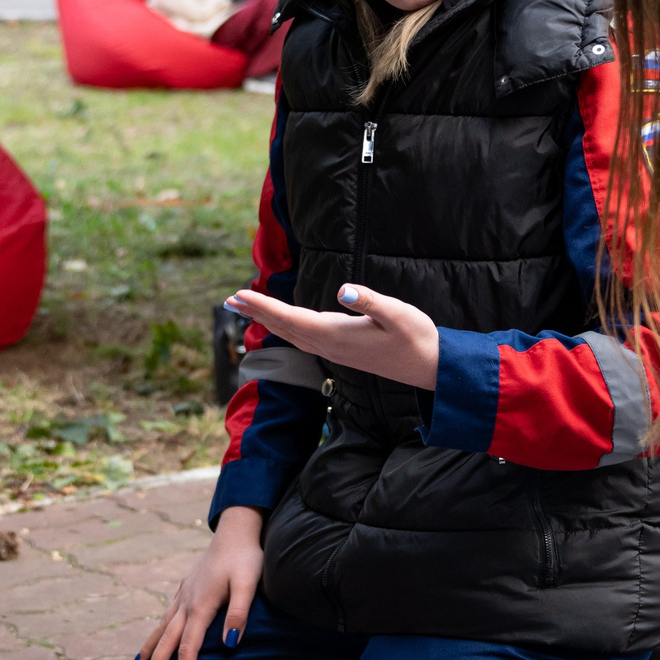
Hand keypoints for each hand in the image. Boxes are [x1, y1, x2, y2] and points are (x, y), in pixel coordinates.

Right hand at [138, 503, 262, 659]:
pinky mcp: (187, 587)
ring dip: (151, 648)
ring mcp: (184, 594)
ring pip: (163, 626)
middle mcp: (187, 602)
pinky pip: (168, 614)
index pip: (188, 647)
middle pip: (168, 641)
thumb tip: (228, 644)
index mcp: (200, 606)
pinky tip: (158, 634)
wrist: (237, 530)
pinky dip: (159, 629)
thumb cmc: (246, 558)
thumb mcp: (248, 585)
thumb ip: (238, 614)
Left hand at [228, 284, 437, 390]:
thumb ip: (371, 301)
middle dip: (257, 312)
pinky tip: (282, 322)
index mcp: (338, 335)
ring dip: (268, 320)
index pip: (292, 319)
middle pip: (285, 328)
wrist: (429, 368)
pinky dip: (286, 327)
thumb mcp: (398, 314)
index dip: (264, 306)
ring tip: (247, 308)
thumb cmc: (416, 338)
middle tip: (230, 299)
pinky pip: (304, 338)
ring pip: (292, 334)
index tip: (240, 295)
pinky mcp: (342, 351)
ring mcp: (335, 351)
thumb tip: (344, 290)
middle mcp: (330, 346)